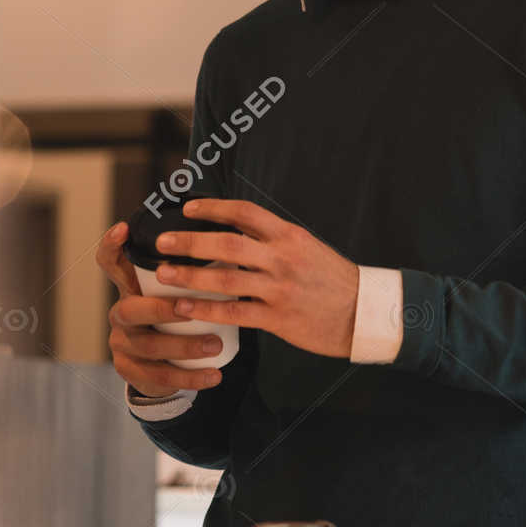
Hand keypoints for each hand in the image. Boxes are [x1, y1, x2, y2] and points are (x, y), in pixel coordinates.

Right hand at [97, 220, 225, 395]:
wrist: (162, 365)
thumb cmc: (176, 317)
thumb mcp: (176, 292)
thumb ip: (191, 271)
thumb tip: (229, 242)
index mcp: (130, 288)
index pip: (110, 263)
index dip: (111, 246)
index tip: (125, 228)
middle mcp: (121, 313)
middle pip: (129, 309)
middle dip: (161, 309)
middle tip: (190, 309)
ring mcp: (122, 344)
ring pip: (148, 346)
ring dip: (184, 346)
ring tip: (215, 345)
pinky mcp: (130, 371)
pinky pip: (158, 376)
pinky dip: (189, 376)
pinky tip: (213, 375)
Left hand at [153, 199, 359, 358]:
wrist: (363, 312)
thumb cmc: (333, 279)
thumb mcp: (307, 247)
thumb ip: (274, 240)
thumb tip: (236, 231)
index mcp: (289, 236)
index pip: (244, 213)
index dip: (213, 208)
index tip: (189, 209)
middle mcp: (281, 258)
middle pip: (226, 244)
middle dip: (189, 241)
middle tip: (162, 241)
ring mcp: (278, 289)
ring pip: (224, 278)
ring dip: (189, 276)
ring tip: (164, 274)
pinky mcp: (277, 318)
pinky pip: (233, 312)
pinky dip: (206, 309)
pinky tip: (185, 308)